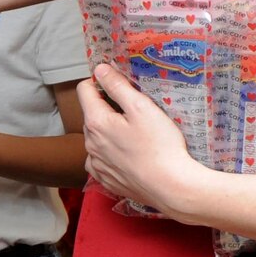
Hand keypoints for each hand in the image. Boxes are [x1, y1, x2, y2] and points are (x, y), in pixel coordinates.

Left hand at [79, 64, 206, 217]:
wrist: (171, 187)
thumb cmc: (160, 145)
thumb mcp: (141, 107)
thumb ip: (117, 86)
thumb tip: (100, 69)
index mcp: (96, 122)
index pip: (84, 91)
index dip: (99, 82)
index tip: (117, 83)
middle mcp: (89, 144)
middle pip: (91, 115)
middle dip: (106, 107)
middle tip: (133, 110)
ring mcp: (97, 164)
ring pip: (96, 138)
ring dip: (108, 132)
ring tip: (133, 134)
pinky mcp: (106, 180)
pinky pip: (101, 161)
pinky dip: (110, 154)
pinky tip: (127, 155)